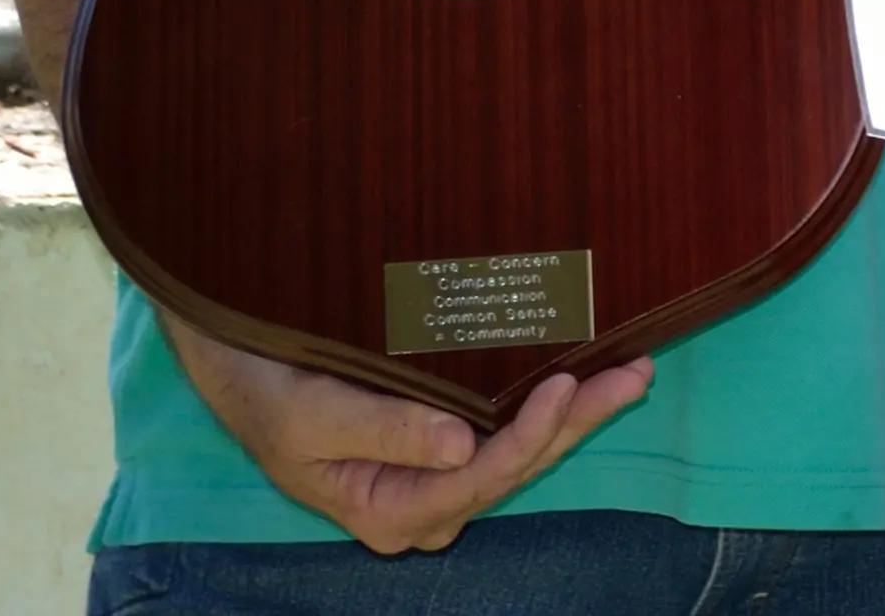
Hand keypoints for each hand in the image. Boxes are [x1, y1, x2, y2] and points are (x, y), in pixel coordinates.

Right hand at [158, 310, 647, 554]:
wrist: (250, 378)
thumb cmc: (276, 397)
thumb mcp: (318, 416)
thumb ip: (388, 431)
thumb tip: (462, 447)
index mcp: (391, 511)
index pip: (481, 479)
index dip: (530, 435)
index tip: (567, 384)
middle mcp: (424, 505)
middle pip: (517, 468)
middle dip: (577, 423)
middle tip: (634, 375)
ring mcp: (438, 479)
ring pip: (522, 453)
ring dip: (577, 415)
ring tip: (634, 373)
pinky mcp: (446, 449)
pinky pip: (507, 432)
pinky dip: (550, 407)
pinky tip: (592, 378)